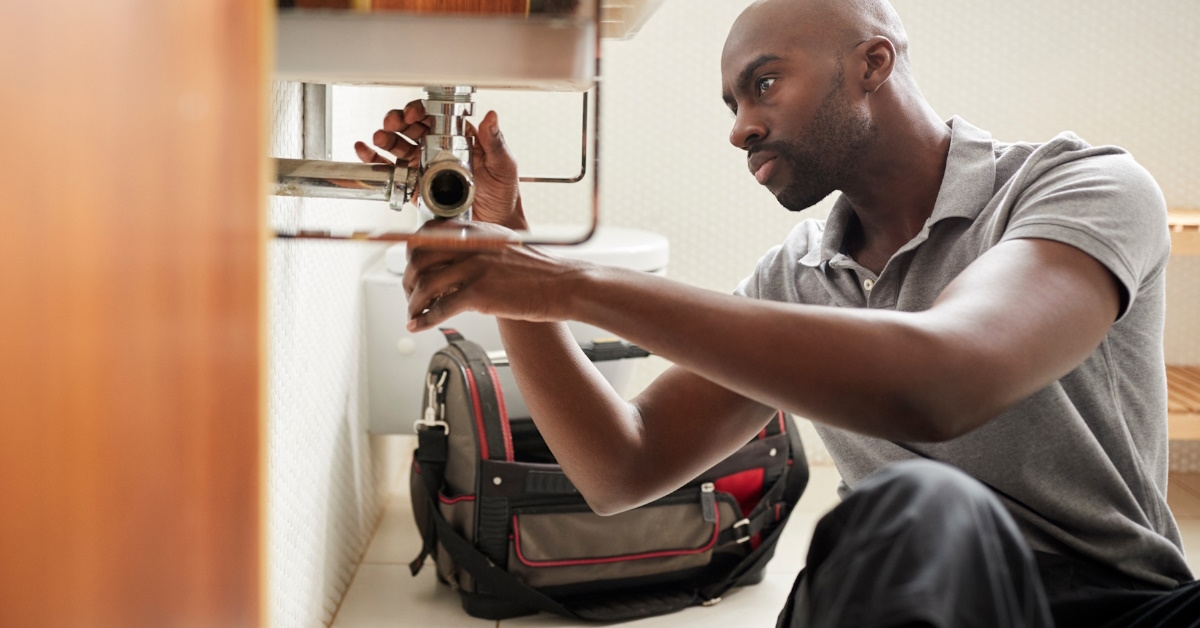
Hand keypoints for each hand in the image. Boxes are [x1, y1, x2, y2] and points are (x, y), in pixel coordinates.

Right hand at [354, 100, 526, 228]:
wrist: (496, 225)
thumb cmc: (503, 194)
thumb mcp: (503, 165)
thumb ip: (495, 142)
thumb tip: (491, 116)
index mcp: (459, 138)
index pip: (435, 116)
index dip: (421, 111)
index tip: (414, 114)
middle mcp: (439, 149)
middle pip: (411, 128)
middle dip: (398, 121)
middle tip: (393, 123)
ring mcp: (425, 166)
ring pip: (399, 145)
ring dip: (385, 138)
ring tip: (379, 137)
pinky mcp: (415, 186)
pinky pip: (392, 170)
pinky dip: (375, 159)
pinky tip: (365, 151)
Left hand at [403, 222, 588, 330]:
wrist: (564, 285)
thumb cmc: (539, 272)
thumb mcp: (504, 247)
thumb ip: (477, 249)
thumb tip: (452, 263)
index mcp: (476, 231)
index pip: (427, 233)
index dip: (412, 252)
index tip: (410, 268)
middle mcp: (471, 246)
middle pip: (418, 257)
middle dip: (407, 279)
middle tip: (409, 294)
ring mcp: (474, 269)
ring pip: (424, 284)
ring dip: (413, 303)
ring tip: (413, 314)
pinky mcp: (479, 293)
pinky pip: (440, 308)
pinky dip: (425, 320)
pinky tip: (420, 326)